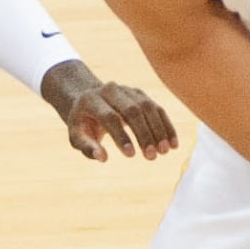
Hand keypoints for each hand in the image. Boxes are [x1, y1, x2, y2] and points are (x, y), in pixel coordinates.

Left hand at [40, 60, 177, 161]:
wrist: (88, 102)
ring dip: (158, 130)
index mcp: (91, 100)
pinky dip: (166, 126)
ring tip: (164, 152)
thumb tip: (102, 157)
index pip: (110, 117)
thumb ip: (87, 147)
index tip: (131, 155)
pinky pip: (156, 109)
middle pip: (132, 110)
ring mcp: (127, 90)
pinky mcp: (140, 94)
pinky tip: (173, 144)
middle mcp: (110, 90)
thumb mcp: (76, 136)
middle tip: (151, 157)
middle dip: (144, 134)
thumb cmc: (82, 124)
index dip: (121, 136)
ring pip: (147, 107)